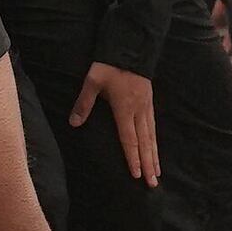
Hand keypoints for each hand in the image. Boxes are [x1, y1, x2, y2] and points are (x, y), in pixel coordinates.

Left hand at [72, 58, 161, 179]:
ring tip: (158, 173)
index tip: (136, 175)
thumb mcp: (93, 81)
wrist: (131, 47)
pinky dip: (155, 142)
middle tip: (152, 184)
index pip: (129, 139)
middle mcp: (139, 111)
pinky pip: (153, 127)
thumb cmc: (109, 65)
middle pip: (145, 143)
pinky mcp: (149, 101)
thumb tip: (73, 123)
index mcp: (125, 108)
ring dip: (155, 156)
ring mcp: (146, 106)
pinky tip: (156, 150)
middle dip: (149, 164)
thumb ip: (84, 103)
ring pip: (152, 136)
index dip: (133, 158)